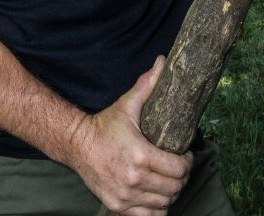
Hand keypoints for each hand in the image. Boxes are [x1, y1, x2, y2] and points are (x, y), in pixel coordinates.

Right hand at [63, 57, 190, 215]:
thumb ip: (147, 84)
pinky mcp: (117, 206)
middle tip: (178, 167)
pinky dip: (156, 209)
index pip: (179, 169)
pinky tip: (155, 196)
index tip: (185, 155)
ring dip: (170, 192)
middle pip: (174, 188)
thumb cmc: (104, 125)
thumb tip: (163, 62)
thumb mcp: (127, 105)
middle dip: (181, 177)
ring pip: (164, 203)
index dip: (188, 162)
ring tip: (167, 180)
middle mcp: (134, 179)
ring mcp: (125, 195)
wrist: (76, 144)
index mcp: (140, 155)